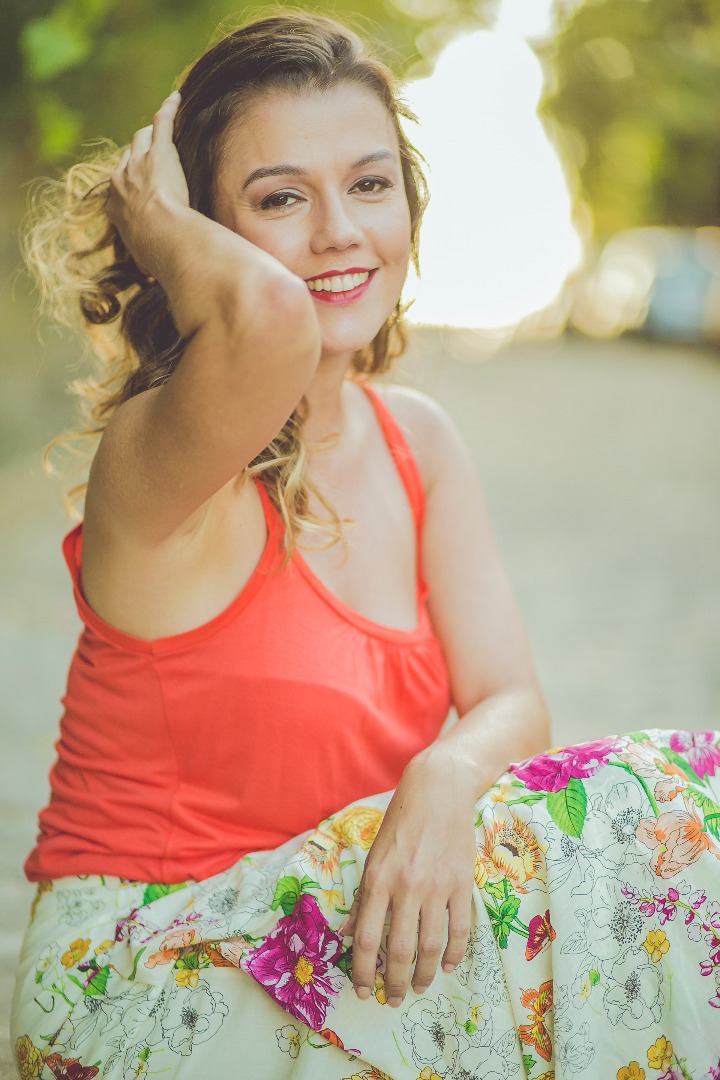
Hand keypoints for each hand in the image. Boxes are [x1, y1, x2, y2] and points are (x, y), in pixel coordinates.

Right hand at [107, 91, 188, 275]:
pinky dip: (169, 110)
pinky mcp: (159, 151)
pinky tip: (177, 98)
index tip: (136, 189)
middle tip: (148, 156)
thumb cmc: (155, 254)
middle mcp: (120, 181)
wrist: (162, 236)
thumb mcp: (147, 262)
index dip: (129, 184)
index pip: (119, 186)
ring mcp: (138, 163)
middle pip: (126, 159)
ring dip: (150, 134)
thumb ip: (150, 264)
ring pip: (140, 138)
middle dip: (135, 157)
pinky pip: (162, 123)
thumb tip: (156, 283)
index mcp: (114, 207)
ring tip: (160, 128)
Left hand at [339, 750, 476, 1006]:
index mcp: (378, 879)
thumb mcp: (373, 856)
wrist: (438, 791)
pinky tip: (450, 966)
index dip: (363, 971)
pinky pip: (459, 929)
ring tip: (418, 987)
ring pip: (431, 946)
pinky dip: (455, 954)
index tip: (363, 991)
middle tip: (392, 999)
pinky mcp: (462, 884)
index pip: (367, 938)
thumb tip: (346, 933)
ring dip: (424, 974)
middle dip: (393, 982)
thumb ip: (363, 897)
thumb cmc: (401, 822)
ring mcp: (437, 887)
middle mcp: (406, 887)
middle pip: (399, 950)